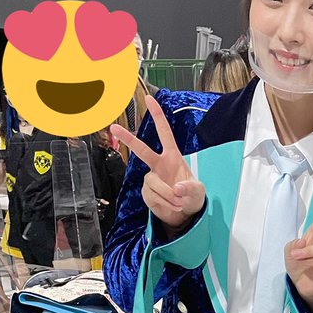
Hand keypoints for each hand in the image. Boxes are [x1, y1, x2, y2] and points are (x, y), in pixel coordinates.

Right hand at [110, 96, 205, 233]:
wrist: (184, 214)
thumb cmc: (192, 197)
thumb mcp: (198, 192)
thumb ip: (191, 189)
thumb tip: (177, 188)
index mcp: (173, 157)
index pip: (165, 133)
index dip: (157, 115)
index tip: (149, 99)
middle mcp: (159, 165)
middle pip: (141, 149)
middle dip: (128, 138)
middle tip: (114, 128)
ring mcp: (151, 178)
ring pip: (153, 183)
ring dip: (168, 196)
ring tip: (179, 202)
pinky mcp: (146, 192)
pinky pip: (152, 197)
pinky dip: (164, 204)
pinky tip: (171, 206)